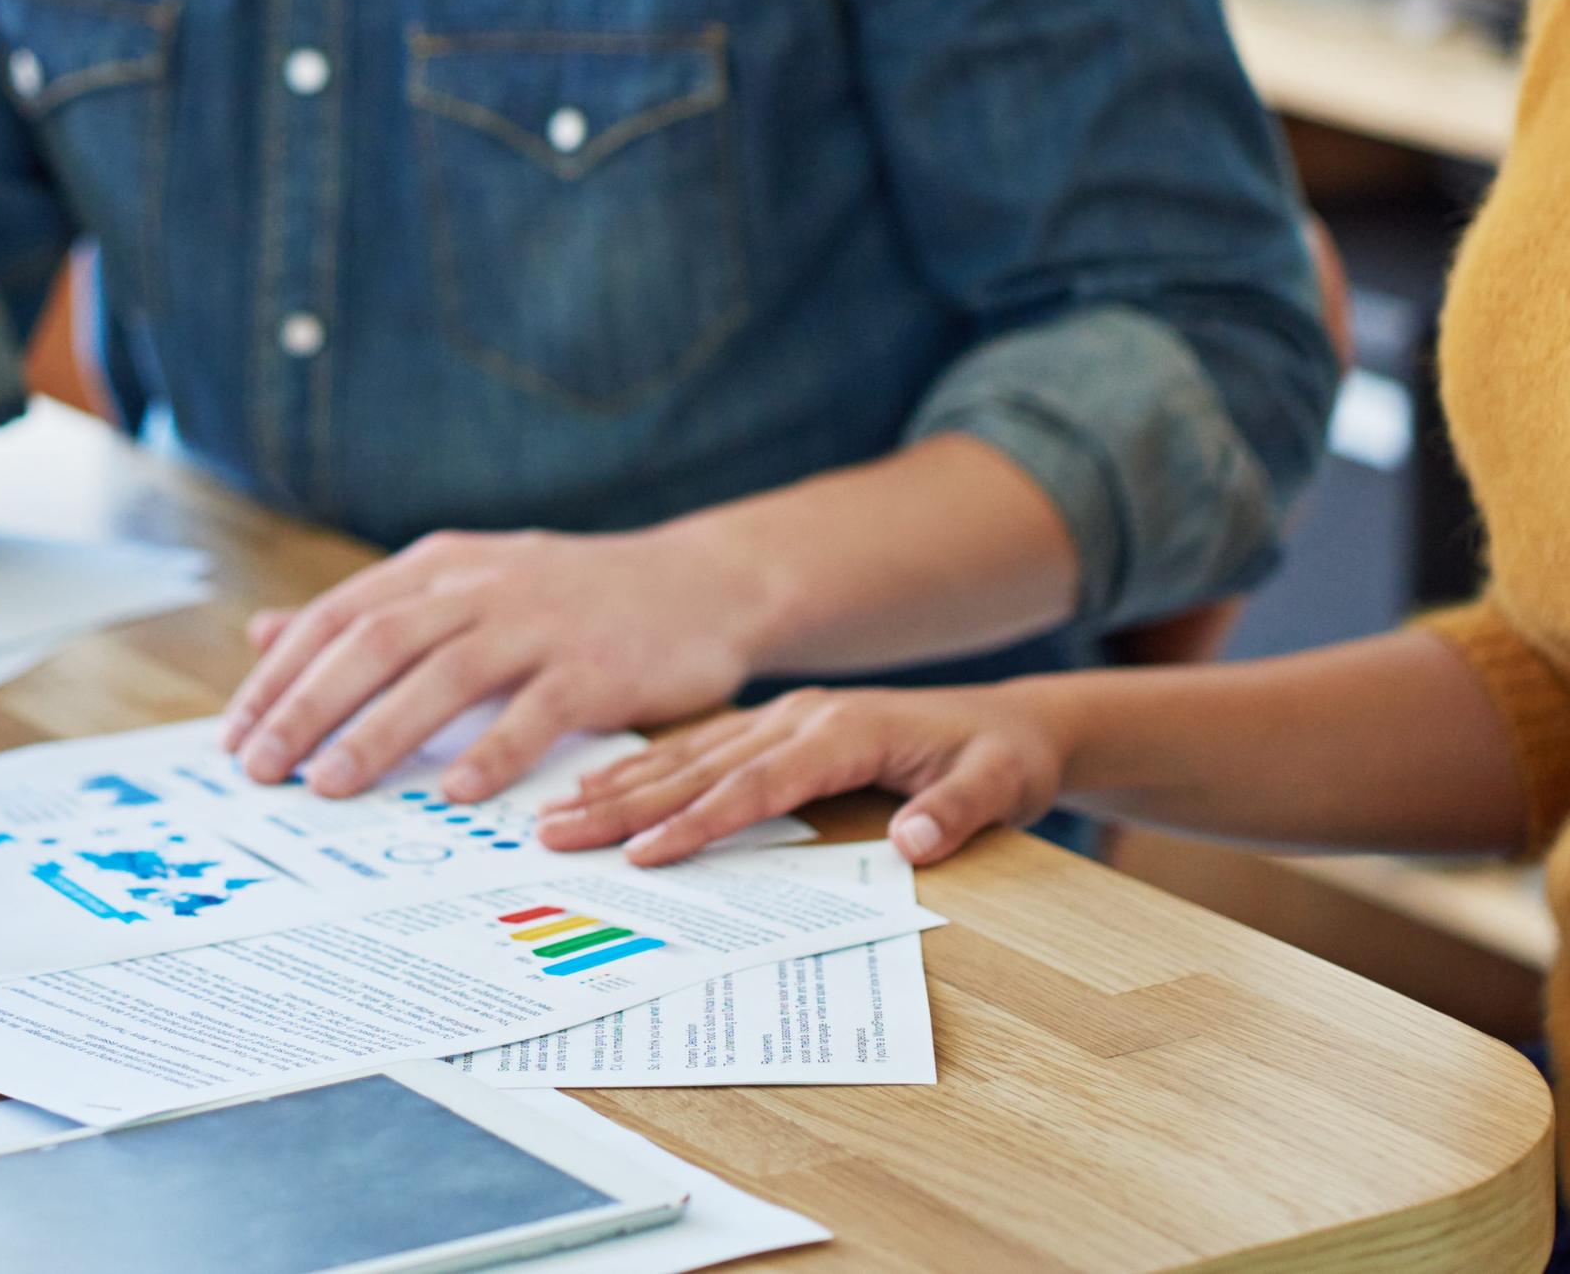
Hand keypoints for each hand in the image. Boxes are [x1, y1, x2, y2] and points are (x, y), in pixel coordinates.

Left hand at [217, 525, 771, 803]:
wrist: (703, 583)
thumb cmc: (572, 598)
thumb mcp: (465, 582)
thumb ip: (370, 610)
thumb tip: (265, 635)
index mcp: (443, 565)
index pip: (341, 615)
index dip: (283, 675)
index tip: (237, 735)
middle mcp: (483, 585)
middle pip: (377, 640)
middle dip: (310, 706)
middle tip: (262, 768)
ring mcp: (542, 623)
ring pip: (445, 673)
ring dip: (380, 731)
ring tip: (331, 786)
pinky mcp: (598, 667)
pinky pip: (537, 713)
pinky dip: (493, 751)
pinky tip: (455, 793)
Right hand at [532, 683, 1071, 868]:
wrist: (1015, 723)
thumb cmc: (1004, 759)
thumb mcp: (1003, 783)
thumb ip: (960, 811)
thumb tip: (915, 843)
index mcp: (846, 730)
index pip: (759, 784)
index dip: (700, 819)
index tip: (645, 853)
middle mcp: (803, 717)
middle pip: (702, 767)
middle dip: (626, 803)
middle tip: (556, 832)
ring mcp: (786, 718)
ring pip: (688, 754)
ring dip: (620, 784)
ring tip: (554, 811)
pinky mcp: (779, 727)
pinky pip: (700, 749)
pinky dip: (647, 769)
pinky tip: (601, 785)